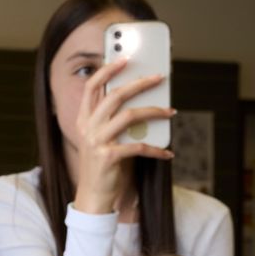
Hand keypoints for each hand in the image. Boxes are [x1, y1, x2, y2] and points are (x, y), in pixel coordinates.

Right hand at [72, 59, 174, 214]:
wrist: (93, 197)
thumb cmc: (102, 166)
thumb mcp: (101, 140)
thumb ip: (113, 120)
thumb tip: (142, 101)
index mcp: (83, 121)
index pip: (92, 87)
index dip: (108, 70)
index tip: (126, 58)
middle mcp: (88, 129)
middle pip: (115, 96)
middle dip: (140, 83)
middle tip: (159, 77)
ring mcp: (97, 142)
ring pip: (130, 116)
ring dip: (154, 112)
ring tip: (170, 111)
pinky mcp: (109, 157)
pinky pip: (139, 146)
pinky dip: (157, 149)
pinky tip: (167, 152)